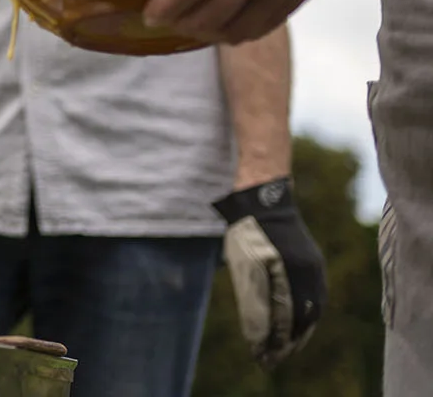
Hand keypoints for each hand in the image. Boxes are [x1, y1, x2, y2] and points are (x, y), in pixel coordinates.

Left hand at [144, 0, 395, 43]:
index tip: (146, 11)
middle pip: (207, 14)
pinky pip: (262, 26)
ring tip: (184, 24)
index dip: (167, 3)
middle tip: (154, 19)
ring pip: (234, 28)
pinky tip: (224, 28)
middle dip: (177, 22)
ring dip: (205, 31)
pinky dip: (236, 33)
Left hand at [212, 178, 326, 368]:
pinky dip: (305, 316)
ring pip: (313, 311)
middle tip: (271, 359)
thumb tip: (259, 338)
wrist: (264, 199)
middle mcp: (309, 273)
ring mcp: (314, 268)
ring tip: (283, 348)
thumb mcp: (243, 266)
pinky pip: (315, 297)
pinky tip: (293, 324)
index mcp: (291, 274)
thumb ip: (253, 301)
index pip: (285, 319)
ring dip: (299, 332)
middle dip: (288, 343)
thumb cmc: (247, 232)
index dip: (274, 341)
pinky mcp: (314, 264)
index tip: (262, 357)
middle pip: (304, 320)